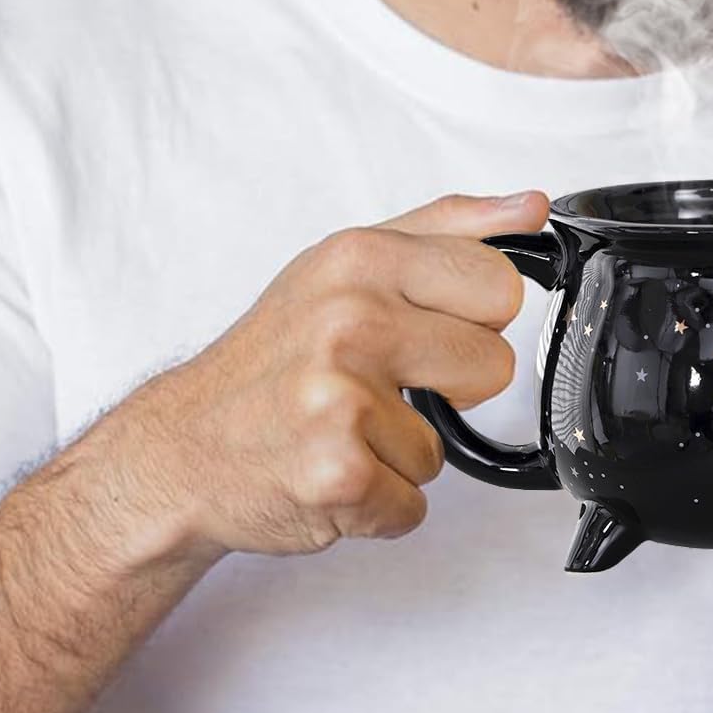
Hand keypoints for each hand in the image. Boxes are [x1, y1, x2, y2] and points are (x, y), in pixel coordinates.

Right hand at [105, 191, 547, 558]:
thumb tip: (531, 208)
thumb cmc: (273, 357)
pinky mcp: (338, 475)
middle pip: (494, 367)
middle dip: (449, 389)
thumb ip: (449, 228)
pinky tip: (329, 471)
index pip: (500, 287)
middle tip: (384, 384)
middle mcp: (351, 322)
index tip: (426, 329)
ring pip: (445, 448)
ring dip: (400, 452)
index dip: (474, 320)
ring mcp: (342, 400)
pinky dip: (377, 505)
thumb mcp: (349, 265)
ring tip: (342, 429)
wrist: (182, 449)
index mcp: (362, 260)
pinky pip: (413, 505)